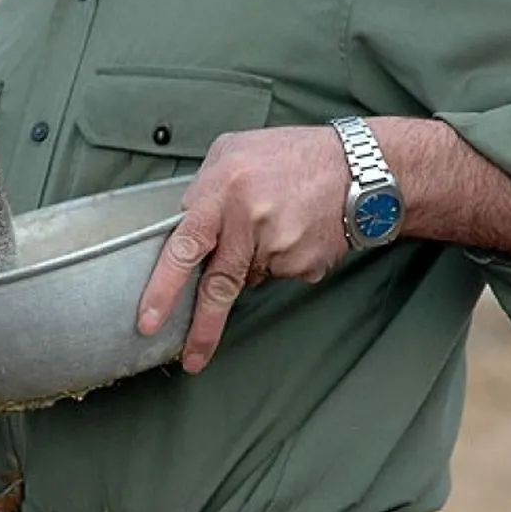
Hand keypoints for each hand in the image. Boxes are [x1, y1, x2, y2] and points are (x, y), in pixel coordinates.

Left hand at [136, 125, 353, 373]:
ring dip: (248, 262)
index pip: (184, 247)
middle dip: (203, 328)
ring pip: (246, 276)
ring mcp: (280, 246)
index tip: (149, 320)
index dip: (164, 287)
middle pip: (218, 286)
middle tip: (191, 359)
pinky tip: (294, 230)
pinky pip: (275, 274)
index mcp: (223, 190)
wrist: (361, 166)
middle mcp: (249, 221)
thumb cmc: (290, 155)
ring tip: (271, 224)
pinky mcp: (304, 264)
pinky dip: (276, 259)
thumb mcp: (232, 152)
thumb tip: (181, 225)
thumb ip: (203, 189)